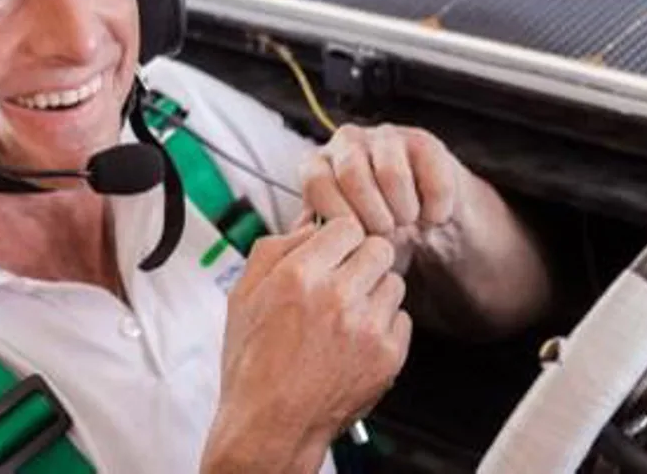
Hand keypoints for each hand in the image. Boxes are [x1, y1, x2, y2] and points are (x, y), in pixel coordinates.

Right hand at [202, 217, 410, 473]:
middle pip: (379, 248)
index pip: (347, 225)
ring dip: (375, 292)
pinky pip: (403, 319)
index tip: (334, 249)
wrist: (272, 424)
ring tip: (348, 313)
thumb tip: (308, 222)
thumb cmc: (254, 363)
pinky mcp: (388, 356)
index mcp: (300, 276)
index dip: (339, 236)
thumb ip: (275, 248)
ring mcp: (367, 328)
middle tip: (346, 278)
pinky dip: (384, 325)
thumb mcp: (243, 295)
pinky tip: (357, 339)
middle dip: (363, 259)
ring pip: (394, 282)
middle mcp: (337, 298)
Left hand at [299, 123, 458, 240]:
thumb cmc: (372, 228)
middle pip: (352, 175)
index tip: (354, 238)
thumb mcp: (339, 236)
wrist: (421, 218)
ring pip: (391, 175)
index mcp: (319, 162)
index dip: (337, 215)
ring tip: (406, 223)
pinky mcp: (424, 141)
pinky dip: (434, 211)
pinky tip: (430, 216)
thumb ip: (319, 237)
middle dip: (372, 217)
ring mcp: (385, 136)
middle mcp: (347, 141)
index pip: (316, 181)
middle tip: (385, 235)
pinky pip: (432, 181)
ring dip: (403, 213)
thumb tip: (306, 242)